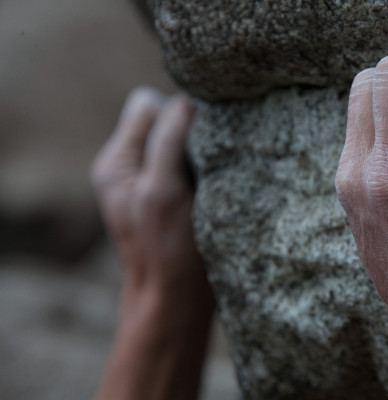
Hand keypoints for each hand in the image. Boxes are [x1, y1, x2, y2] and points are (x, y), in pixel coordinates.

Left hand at [92, 87, 203, 299]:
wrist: (178, 300)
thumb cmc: (167, 249)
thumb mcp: (162, 191)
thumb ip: (168, 141)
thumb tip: (188, 100)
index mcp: (118, 161)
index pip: (149, 106)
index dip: (176, 118)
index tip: (195, 148)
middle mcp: (135, 166)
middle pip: (169, 121)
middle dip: (192, 136)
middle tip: (205, 170)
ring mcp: (157, 181)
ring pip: (187, 141)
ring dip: (205, 154)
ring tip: (211, 185)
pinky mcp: (179, 195)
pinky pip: (198, 163)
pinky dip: (211, 170)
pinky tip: (217, 193)